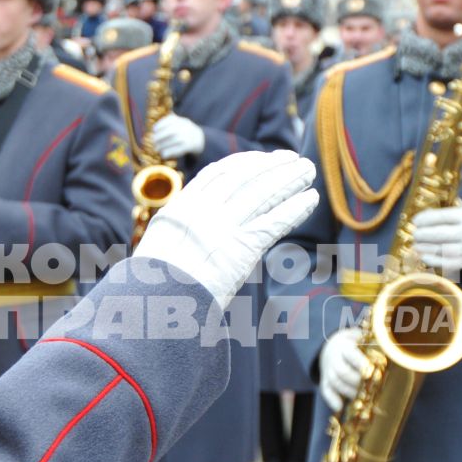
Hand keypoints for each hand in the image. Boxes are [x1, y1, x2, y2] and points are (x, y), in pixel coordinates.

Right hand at [133, 149, 317, 304]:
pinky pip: (274, 223)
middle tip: (292, 158)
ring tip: (308, 170)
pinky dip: (294, 209)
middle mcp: (203, 212)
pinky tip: (310, 199)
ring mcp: (223, 228)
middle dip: (272, 166)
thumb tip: (186, 244)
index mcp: (181, 209)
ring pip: (263, 195)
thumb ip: (176, 241)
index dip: (243, 163)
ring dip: (289, 180)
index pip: (217, 174)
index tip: (261, 158)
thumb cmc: (151, 289)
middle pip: (245, 178)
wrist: (154, 303)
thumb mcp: (157, 254)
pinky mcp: (242, 248)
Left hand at [149, 113, 203, 159]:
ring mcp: (186, 137)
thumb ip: (169, 121)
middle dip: (158, 137)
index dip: (159, 125)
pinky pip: (176, 150)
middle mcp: (184, 127)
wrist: (200, 139)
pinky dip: (168, 152)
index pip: (167, 121)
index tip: (154, 130)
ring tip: (156, 149)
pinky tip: (163, 154)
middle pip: (169, 132)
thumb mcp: (179, 122)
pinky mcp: (188, 146)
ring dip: (162, 146)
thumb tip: (154, 126)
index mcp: (180, 120)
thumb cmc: (185, 131)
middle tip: (153, 142)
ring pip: (172, 141)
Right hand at [318, 328, 368, 414]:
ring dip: (349, 392)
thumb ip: (372, 340)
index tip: (371, 368)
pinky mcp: (325, 381)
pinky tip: (339, 407)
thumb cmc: (354, 343)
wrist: (331, 346)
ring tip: (363, 398)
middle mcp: (335, 358)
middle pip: (342, 371)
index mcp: (345, 346)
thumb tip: (389, 343)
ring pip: (336, 383)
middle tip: (371, 386)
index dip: (360, 362)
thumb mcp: (361, 337)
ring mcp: (328, 371)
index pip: (351, 354)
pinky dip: (331, 399)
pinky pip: (326, 390)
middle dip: (356, 380)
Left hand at [411, 203, 461, 276]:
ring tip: (415, 245)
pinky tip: (423, 256)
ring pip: (442, 249)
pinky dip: (433, 260)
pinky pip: (447, 263)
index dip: (426, 218)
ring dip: (425, 248)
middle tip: (414, 234)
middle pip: (440, 234)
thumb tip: (426, 204)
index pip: (442, 216)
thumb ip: (450, 206)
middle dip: (423, 234)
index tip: (415, 221)